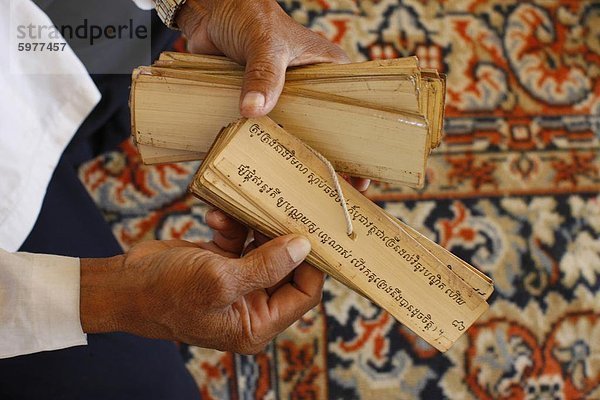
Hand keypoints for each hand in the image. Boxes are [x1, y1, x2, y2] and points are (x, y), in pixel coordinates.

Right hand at [80, 211, 322, 353]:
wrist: (122, 285)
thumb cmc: (165, 293)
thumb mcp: (219, 281)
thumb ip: (266, 266)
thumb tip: (304, 247)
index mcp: (256, 324)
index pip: (303, 293)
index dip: (312, 264)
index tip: (313, 231)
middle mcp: (251, 305)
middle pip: (286, 267)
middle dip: (283, 237)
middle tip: (285, 206)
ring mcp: (237, 283)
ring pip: (264, 248)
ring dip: (253, 225)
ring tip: (243, 207)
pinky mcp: (221, 263)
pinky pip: (240, 239)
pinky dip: (231, 224)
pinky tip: (214, 216)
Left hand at [176, 0, 370, 192]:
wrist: (210, 10)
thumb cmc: (249, 14)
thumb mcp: (265, 42)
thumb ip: (263, 73)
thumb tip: (253, 110)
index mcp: (330, 73)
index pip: (354, 115)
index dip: (359, 149)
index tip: (360, 180)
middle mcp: (310, 92)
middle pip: (323, 134)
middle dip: (325, 163)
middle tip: (326, 195)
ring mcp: (282, 102)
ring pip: (291, 137)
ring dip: (289, 161)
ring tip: (295, 193)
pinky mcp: (256, 107)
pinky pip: (260, 133)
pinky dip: (258, 151)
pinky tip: (259, 176)